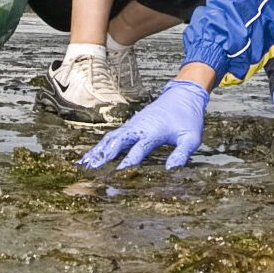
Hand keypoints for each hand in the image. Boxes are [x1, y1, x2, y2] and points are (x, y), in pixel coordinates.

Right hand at [78, 79, 208, 170]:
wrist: (183, 95)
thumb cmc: (188, 119)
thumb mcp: (191, 138)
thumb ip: (181, 155)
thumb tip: (171, 172)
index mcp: (153, 132)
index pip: (137, 151)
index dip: (126, 163)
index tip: (116, 176)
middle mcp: (138, 127)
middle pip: (117, 142)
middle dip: (103, 157)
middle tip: (91, 172)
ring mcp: (132, 126)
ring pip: (110, 139)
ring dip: (97, 152)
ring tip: (82, 167)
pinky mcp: (130, 126)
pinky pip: (111, 137)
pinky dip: (99, 147)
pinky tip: (89, 158)